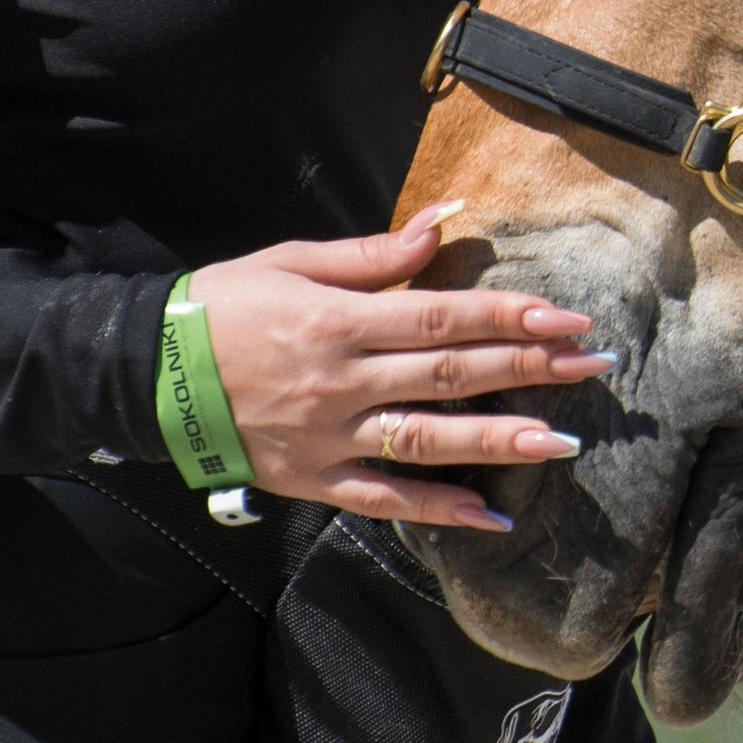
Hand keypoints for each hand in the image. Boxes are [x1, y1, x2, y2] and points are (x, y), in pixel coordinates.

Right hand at [187, 205, 614, 533]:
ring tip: (560, 442)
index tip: (565, 316)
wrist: (148, 373)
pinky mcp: (317, 480)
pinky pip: (385, 500)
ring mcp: (331, 436)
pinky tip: (491, 518)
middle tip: (593, 367)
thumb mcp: (291, 261)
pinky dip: (439, 512)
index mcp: (338, 320)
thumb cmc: (223, 306)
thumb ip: (372, 254)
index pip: (440, 317)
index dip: (507, 316)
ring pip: (428, 442)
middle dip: (528, 368)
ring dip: (498, 442)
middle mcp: (342, 381)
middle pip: (450, 375)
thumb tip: (441, 225)